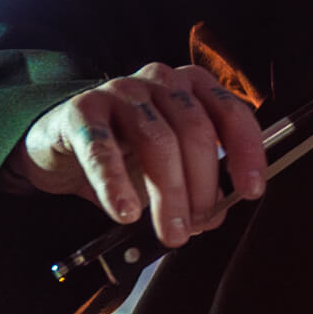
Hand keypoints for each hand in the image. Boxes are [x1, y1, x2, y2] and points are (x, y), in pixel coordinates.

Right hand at [0, 62, 267, 247]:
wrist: (60, 143)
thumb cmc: (125, 152)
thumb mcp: (170, 164)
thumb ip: (197, 183)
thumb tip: (213, 216)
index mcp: (193, 88)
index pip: (232, 113)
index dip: (246, 152)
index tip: (251, 191)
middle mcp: (161, 81)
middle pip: (195, 131)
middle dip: (202, 186)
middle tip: (199, 227)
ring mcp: (121, 91)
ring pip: (157, 141)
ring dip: (167, 194)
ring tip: (171, 232)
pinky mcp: (81, 110)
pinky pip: (102, 148)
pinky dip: (115, 183)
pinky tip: (125, 212)